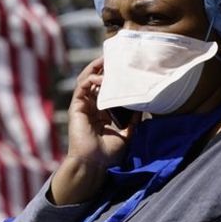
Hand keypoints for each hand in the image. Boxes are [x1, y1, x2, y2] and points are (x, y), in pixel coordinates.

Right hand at [50, 57, 137, 204]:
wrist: (93, 164)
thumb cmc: (107, 154)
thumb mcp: (126, 135)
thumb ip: (133, 122)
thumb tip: (143, 108)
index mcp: (102, 113)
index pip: (107, 90)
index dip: (113, 79)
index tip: (124, 69)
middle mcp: (92, 107)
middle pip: (96, 81)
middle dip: (103, 68)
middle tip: (114, 57)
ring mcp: (83, 106)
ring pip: (86, 80)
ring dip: (95, 68)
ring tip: (104, 59)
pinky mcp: (76, 107)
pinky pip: (82, 88)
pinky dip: (90, 79)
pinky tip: (100, 76)